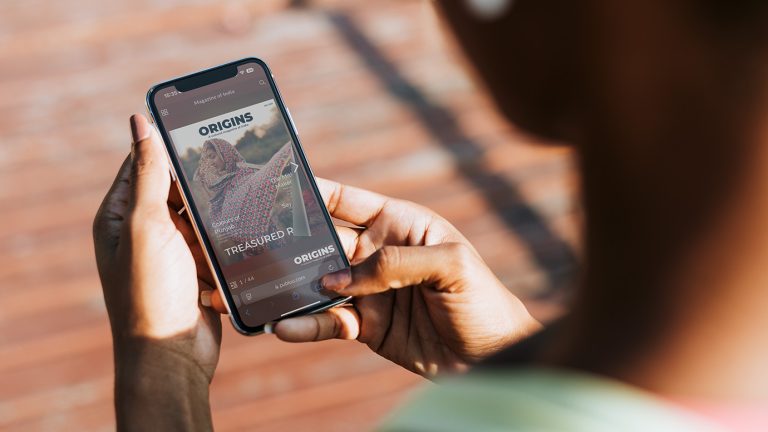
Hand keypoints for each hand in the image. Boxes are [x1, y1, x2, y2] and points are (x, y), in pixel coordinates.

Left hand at [93, 114, 219, 429]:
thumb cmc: (151, 293)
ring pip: (202, 214)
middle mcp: (143, 231)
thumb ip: (148, 174)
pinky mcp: (196, 269)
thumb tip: (139, 121)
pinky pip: (215, 240)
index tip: (201, 127)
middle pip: (178, 189)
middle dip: (204, 180)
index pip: (142, 164)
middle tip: (237, 160)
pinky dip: (229, 234)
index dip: (168, 145)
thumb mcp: (147, 226)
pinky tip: (251, 223)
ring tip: (249, 190)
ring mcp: (171, 252)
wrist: (172, 355)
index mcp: (119, 216)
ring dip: (220, 209)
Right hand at [207, 180, 541, 376]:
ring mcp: (368, 290)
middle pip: (321, 241)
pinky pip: (327, 321)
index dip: (310, 190)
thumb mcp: (451, 266)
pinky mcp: (365, 326)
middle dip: (286, 240)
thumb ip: (395, 264)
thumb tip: (338, 279)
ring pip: (316, 283)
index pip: (346, 200)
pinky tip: (283, 326)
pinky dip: (304, 324)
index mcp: (399, 223)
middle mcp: (377, 252)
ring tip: (250, 289)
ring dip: (286, 286)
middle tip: (246, 241)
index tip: (270, 183)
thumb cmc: (483, 300)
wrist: (493, 358)